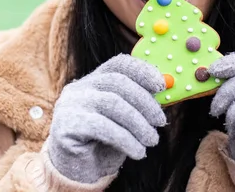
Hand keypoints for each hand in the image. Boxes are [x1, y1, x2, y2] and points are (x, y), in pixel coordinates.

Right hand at [47, 54, 166, 183]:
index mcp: (94, 80)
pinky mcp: (66, 126)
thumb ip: (140, 102)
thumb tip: (168, 88)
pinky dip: (126, 139)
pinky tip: (138, 152)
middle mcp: (79, 88)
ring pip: (112, 104)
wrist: (78, 170)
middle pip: (117, 82)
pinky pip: (103, 127)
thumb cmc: (105, 142)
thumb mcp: (124, 119)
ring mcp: (70, 105)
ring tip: (152, 140)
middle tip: (160, 121)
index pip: (119, 64)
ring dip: (138, 124)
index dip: (142, 70)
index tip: (162, 86)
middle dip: (144, 102)